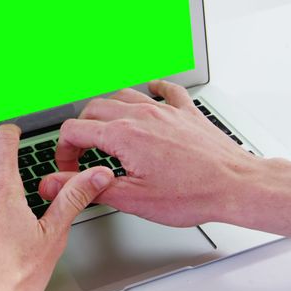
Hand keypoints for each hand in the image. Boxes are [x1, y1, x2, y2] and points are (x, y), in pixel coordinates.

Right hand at [40, 81, 259, 226]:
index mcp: (124, 135)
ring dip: (108, 111)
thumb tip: (54, 184)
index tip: (69, 170)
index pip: (74, 130)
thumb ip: (89, 187)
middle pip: (94, 109)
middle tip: (83, 156)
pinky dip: (153, 90)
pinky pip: (166, 90)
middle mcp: (142, 115)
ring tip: (106, 132)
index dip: (63, 152)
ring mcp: (166, 110)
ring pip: (124, 95)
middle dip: (81, 131)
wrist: (236, 185)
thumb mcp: (133, 199)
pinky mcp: (187, 113)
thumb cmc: (192, 195)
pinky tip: (152, 94)